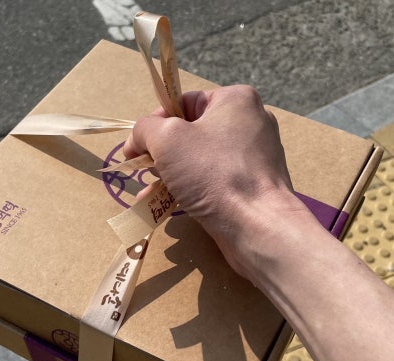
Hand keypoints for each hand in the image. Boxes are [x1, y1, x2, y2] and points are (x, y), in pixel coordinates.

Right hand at [124, 85, 310, 279]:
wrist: (258, 226)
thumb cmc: (213, 174)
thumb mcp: (167, 140)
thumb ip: (145, 129)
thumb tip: (137, 138)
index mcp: (236, 100)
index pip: (184, 102)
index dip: (155, 123)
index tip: (135, 147)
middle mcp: (251, 123)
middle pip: (192, 132)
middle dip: (162, 153)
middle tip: (145, 171)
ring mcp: (255, 156)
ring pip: (201, 159)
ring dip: (171, 175)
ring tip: (150, 194)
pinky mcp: (254, 185)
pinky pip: (214, 181)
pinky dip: (191, 190)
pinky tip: (168, 206)